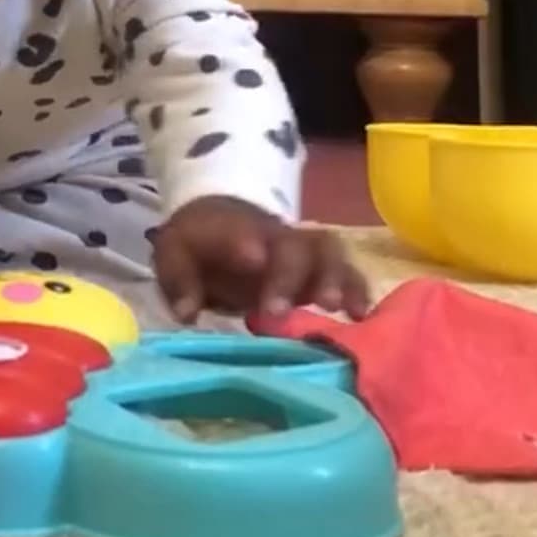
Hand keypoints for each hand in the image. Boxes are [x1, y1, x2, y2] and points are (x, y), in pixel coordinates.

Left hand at [151, 196, 371, 323]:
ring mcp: (301, 253)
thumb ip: (179, 281)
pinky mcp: (320, 271)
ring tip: (340, 310)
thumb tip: (188, 313)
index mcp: (232, 230)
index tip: (252, 259)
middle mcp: (274, 238)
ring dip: (335, 279)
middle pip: (294, 245)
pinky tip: (362, 318)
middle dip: (291, 275)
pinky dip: (357, 291)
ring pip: (328, 253)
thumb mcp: (174, 254)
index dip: (244, 243)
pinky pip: (347, 273)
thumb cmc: (198, 242)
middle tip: (278, 310)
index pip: (238, 231)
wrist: (220, 219)